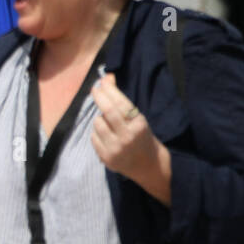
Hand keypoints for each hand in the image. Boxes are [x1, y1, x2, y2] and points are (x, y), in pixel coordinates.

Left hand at [90, 73, 171, 205]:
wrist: (149, 165)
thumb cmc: (142, 137)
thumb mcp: (137, 118)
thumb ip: (121, 101)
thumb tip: (106, 78)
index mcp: (138, 125)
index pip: (120, 103)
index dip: (109, 90)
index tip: (101, 81)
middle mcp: (127, 136)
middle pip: (108, 111)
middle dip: (99, 97)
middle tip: (95, 89)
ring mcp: (116, 148)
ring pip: (98, 123)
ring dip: (99, 118)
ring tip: (107, 122)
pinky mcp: (106, 158)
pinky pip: (94, 137)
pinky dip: (97, 131)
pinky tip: (106, 135)